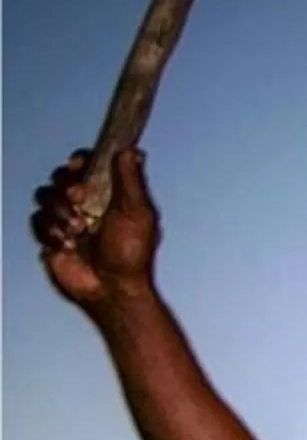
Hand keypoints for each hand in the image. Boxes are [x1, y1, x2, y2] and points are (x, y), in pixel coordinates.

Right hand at [30, 147, 158, 308]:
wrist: (112, 289)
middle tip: (80, 199)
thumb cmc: (131, 254)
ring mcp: (65, 218)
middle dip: (67, 185)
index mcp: (107, 194)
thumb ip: (130, 181)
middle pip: (61, 176)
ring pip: (45, 196)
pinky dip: (51, 231)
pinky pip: (36, 220)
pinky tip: (67, 245)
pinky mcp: (50, 236)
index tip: (79, 163)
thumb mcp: (136, 213)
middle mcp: (85, 203)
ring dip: (60, 211)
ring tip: (78, 231)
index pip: (86, 165)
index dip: (80, 160)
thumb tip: (130, 150)